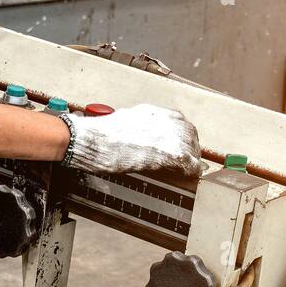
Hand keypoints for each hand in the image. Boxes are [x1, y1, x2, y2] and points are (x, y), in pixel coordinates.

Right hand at [66, 104, 204, 177]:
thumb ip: (135, 127)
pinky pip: (187, 161)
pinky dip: (191, 168)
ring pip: (191, 145)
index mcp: (149, 112)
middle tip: (192, 157)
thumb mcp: (120, 123)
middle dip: (192, 144)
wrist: (92, 141)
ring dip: (193, 157)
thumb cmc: (98, 135)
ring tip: (192, 167)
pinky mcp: (164, 152)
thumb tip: (137, 136)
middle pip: (188, 131)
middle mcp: (160, 119)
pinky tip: (191, 174)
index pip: (177, 120)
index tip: (183, 142)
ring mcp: (164, 135)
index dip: (182, 134)